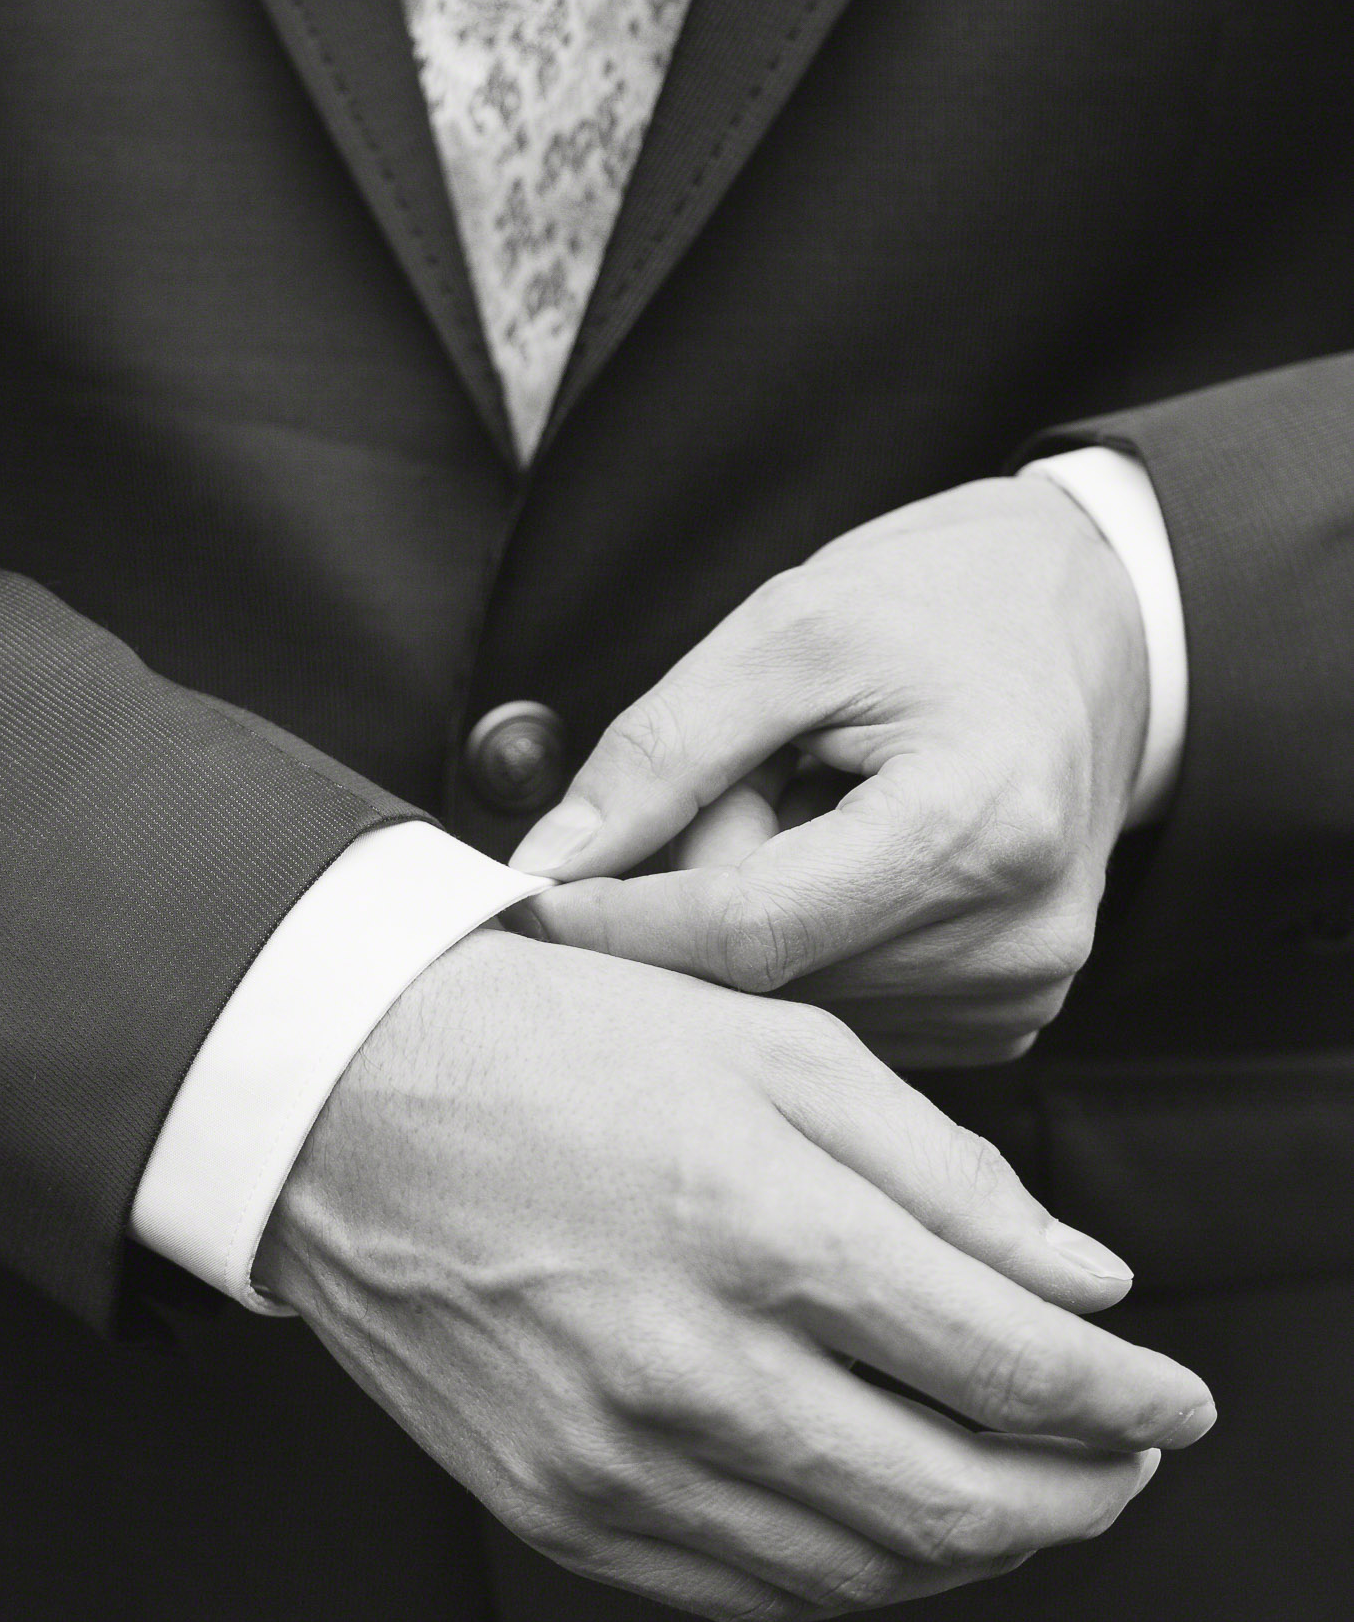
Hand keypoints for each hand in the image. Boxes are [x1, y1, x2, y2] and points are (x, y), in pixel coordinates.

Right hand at [255, 930, 1210, 1621]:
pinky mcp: (556, 1508)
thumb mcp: (776, 1049)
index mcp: (761, 1227)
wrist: (343, 1104)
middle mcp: (689, 1366)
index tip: (1170, 1402)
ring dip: (974, 1546)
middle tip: (1120, 1466)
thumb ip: (948, 1176)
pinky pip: (747, 1592)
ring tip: (1013, 1490)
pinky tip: (878, 1520)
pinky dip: (849, 1573)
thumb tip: (1080, 1286)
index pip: (1010, 1368)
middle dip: (1079, 1496)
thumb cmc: (555, 1048)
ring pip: (860, 1569)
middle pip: (955, 1503)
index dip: (1124, 1403)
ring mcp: (614, 1459)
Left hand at [509, 476, 1149, 1065]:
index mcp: (976, 826)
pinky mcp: (1007, 1016)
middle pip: (762, 973)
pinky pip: (843, 1010)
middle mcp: (1015, 937)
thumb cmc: (945, 605)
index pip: (749, 930)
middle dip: (703, 890)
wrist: (1097, 622)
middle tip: (753, 780)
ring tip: (823, 810)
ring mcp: (1018, 990)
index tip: (524, 900)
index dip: (619, 921)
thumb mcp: (793, 628)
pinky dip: (810, 942)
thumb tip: (548, 864)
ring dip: (758, 918)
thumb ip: (662, 750)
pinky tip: (850, 861)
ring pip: (792, 1000)